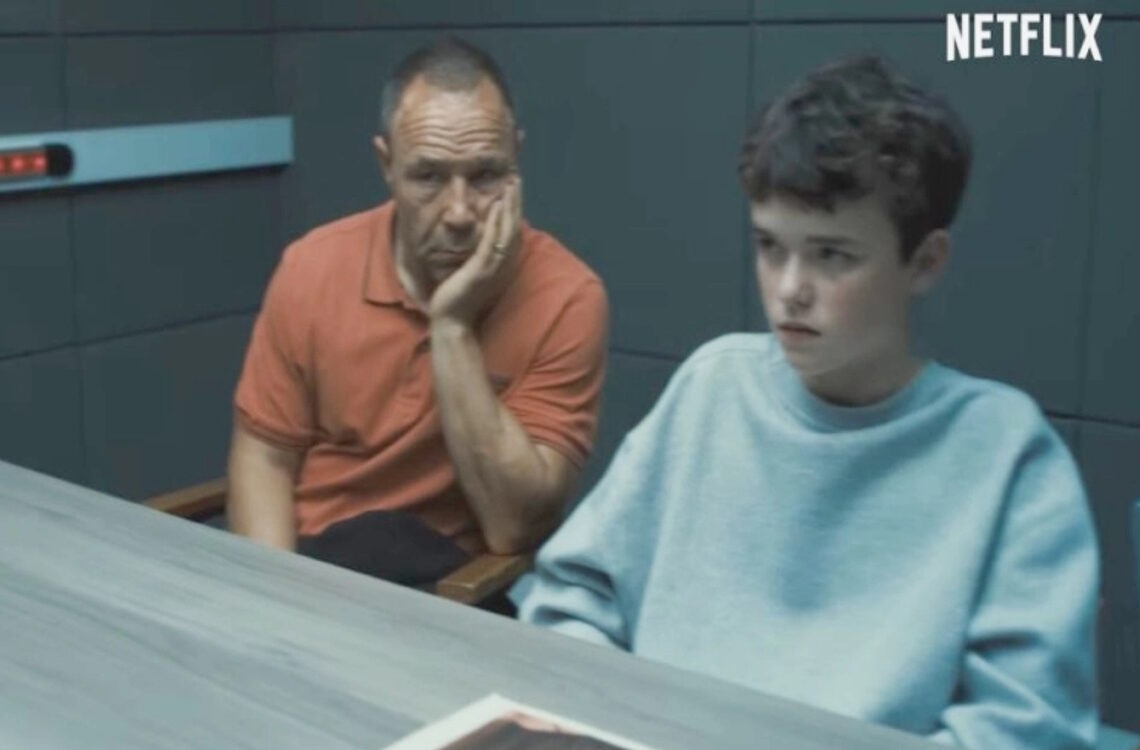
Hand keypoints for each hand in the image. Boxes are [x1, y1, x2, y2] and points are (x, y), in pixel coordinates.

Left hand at [428, 176, 522, 325]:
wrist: (451, 320)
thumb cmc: (459, 297)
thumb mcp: (471, 270)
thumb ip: (477, 254)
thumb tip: (476, 237)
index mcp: (501, 263)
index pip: (512, 230)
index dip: (514, 209)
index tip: (512, 188)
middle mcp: (502, 264)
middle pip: (514, 226)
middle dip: (516, 202)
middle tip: (515, 179)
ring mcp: (493, 267)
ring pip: (507, 231)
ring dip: (509, 207)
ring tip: (510, 186)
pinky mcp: (480, 270)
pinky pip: (491, 242)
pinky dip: (495, 223)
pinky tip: (495, 206)